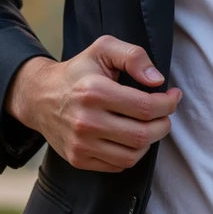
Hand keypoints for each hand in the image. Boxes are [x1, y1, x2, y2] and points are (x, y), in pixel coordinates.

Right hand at [5, 37, 181, 172]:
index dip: (168, 104)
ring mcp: (81, 144)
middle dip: (163, 125)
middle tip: (165, 115)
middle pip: (142, 134)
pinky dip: (132, 154)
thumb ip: (133, 56)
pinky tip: (130, 137)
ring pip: (133, 155)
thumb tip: (157, 80)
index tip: (173, 96)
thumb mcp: (103, 49)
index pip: (145, 107)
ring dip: (149, 142)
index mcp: (94, 92)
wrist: (39, 96)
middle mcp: (86, 121)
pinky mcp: (78, 159)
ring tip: (149, 126)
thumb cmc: (78, 71)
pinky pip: (118, 165)